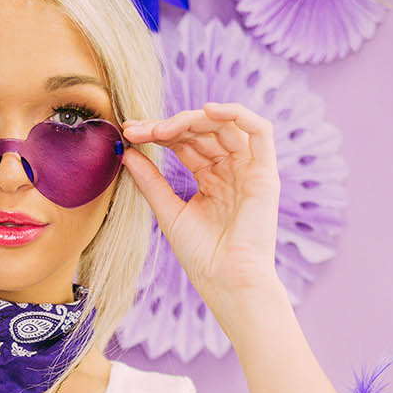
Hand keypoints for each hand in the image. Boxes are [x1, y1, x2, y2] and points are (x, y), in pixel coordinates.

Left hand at [120, 102, 280, 301]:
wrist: (227, 282)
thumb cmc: (202, 257)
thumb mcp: (169, 212)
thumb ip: (151, 182)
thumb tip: (127, 152)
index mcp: (211, 179)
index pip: (185, 143)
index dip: (158, 133)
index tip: (129, 133)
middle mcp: (231, 170)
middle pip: (202, 131)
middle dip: (169, 126)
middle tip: (139, 131)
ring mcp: (249, 170)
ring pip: (225, 126)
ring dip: (192, 120)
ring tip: (163, 129)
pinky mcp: (265, 173)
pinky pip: (259, 131)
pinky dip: (236, 113)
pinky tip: (207, 110)